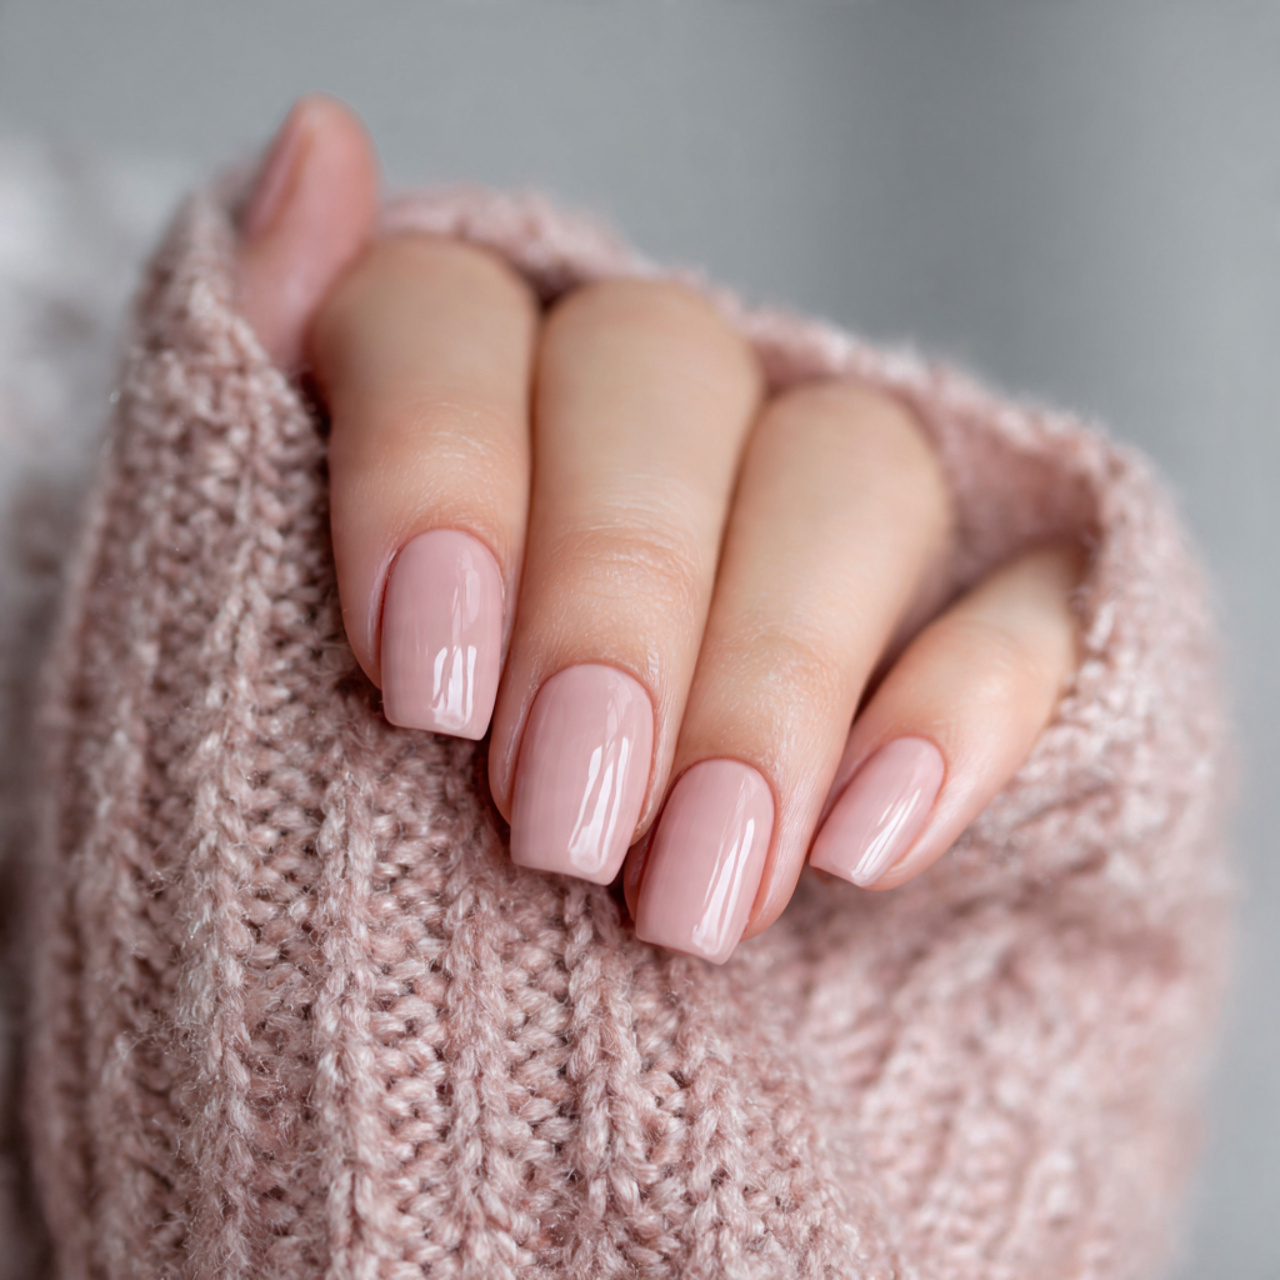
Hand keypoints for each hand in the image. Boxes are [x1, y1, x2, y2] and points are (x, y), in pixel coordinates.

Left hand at [235, 97, 1082, 962]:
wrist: (520, 1016)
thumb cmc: (383, 823)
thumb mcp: (295, 635)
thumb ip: (277, 388)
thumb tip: (317, 142)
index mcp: (469, 387)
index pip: (452, 315)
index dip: (442, 469)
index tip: (427, 692)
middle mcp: (653, 411)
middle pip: (664, 383)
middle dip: (619, 608)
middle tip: (567, 829)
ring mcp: (818, 504)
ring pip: (849, 472)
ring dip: (771, 684)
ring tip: (695, 894)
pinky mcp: (969, 617)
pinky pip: (1020, 612)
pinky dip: (955, 715)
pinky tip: (868, 844)